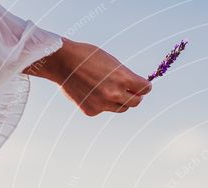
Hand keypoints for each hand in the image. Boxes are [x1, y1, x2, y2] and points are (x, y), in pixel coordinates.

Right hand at [25, 38, 151, 115]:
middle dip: (136, 96)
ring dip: (120, 101)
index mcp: (123, 78)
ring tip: (109, 89)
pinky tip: (92, 92)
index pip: (145, 88)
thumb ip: (125, 76)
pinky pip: (104, 110)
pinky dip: (102, 103)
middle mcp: (114, 94)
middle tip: (132, 92)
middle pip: (136, 102)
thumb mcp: (112, 62)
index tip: (144, 85)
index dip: (145, 86)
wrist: (62, 62)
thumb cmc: (87, 57)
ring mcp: (103, 104)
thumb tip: (137, 86)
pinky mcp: (92, 111)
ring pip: (121, 108)